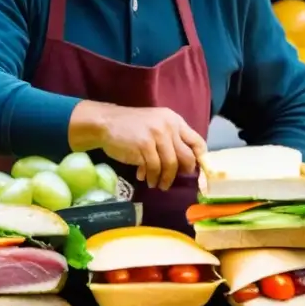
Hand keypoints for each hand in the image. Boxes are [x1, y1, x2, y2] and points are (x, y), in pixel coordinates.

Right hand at [70, 102, 205, 191]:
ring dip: (165, 179)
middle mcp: (168, 126)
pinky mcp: (144, 145)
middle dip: (181, 172)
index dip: (199, 159)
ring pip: (170, 165)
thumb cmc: (131, 127)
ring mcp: (156, 135)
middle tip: (174, 179)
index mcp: (174, 120)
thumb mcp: (156, 126)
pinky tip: (145, 179)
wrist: (105, 123)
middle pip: (186, 156)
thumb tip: (186, 165)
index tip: (193, 171)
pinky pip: (154, 168)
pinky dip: (151, 177)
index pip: (197, 141)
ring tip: (158, 184)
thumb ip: (171, 140)